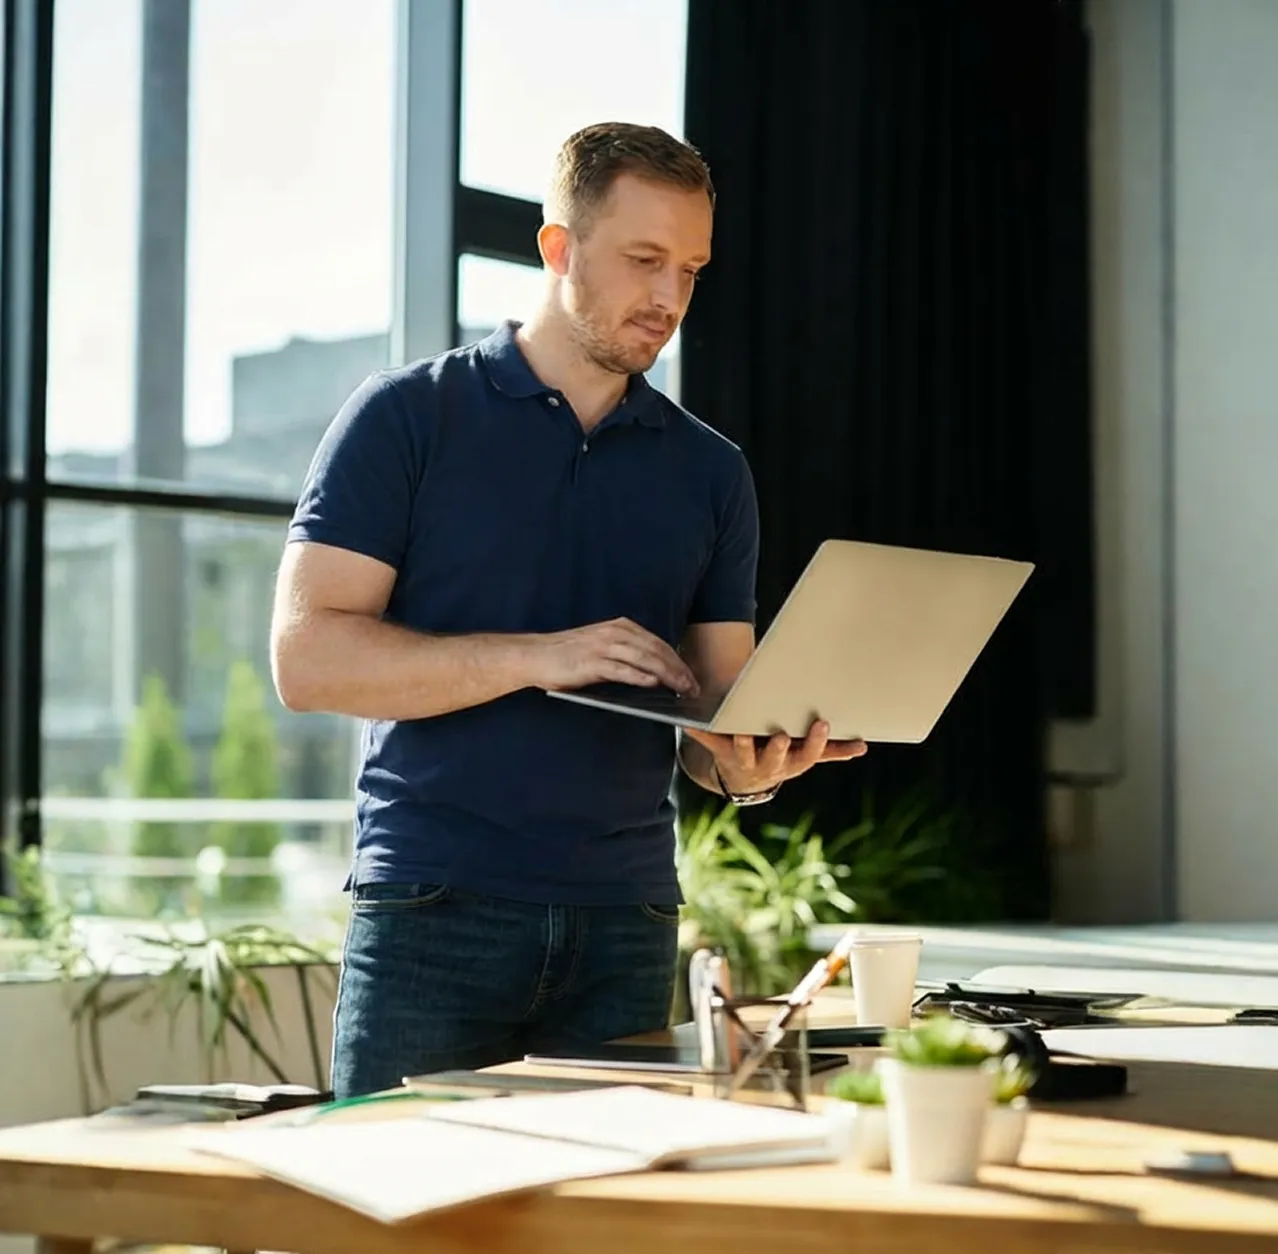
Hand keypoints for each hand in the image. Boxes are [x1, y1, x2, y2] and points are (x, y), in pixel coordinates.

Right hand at [531, 618, 698, 694]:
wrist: (536, 655)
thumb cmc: (568, 655)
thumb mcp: (603, 646)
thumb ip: (627, 654)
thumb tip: (655, 673)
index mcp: (621, 627)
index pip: (658, 644)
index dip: (678, 661)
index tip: (691, 677)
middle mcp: (615, 633)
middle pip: (656, 650)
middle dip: (678, 669)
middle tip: (693, 687)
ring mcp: (603, 647)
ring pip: (644, 659)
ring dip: (667, 674)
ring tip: (682, 688)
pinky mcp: (592, 662)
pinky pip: (621, 669)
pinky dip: (640, 676)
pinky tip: (654, 683)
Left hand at [682, 719, 866, 794]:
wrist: (745, 781)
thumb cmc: (781, 759)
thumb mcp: (804, 757)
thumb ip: (832, 750)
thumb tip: (863, 747)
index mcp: (790, 763)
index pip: (807, 755)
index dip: (814, 741)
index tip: (822, 723)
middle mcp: (768, 764)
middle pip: (775, 757)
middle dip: (778, 747)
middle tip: (782, 735)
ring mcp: (743, 758)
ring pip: (743, 751)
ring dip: (742, 743)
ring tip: (741, 732)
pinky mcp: (720, 751)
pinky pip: (708, 741)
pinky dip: (697, 732)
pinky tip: (686, 721)